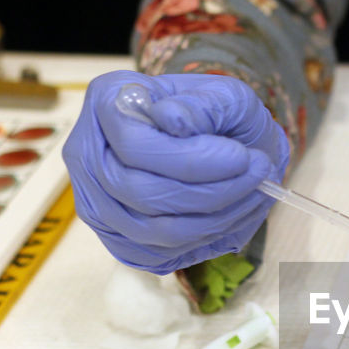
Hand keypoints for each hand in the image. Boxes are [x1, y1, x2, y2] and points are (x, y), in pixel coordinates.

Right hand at [61, 70, 288, 273]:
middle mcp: (88, 155)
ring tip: (257, 193)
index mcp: (107, 102)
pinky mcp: (120, 240)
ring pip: (155, 230)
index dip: (192, 159)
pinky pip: (162, 254)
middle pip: (141, 192)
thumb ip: (204, 103)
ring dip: (218, 218)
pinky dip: (207, 240)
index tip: (242, 156)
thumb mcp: (224, 94)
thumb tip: (173, 121)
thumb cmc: (220, 116)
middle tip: (260, 174)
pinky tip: (236, 215)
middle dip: (212, 192)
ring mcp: (98, 203)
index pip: (133, 145)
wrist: (222, 144)